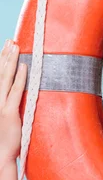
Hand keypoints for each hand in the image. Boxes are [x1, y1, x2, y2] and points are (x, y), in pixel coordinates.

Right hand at [0, 40, 26, 167]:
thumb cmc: (3, 138)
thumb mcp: (4, 117)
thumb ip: (8, 102)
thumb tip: (16, 92)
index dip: (0, 60)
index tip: (6, 47)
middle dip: (5, 55)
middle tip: (11, 40)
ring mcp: (0, 105)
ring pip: (5, 78)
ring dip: (11, 61)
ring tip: (16, 47)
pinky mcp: (9, 113)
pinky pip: (15, 92)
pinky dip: (20, 78)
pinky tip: (24, 67)